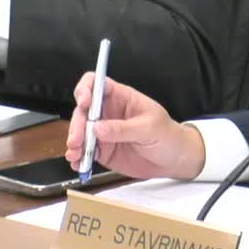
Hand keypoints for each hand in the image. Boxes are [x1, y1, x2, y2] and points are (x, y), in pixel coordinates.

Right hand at [64, 73, 205, 179]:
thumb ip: (124, 128)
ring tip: (75, 155)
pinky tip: (77, 164)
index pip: (97, 84)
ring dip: (74, 143)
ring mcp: (104, 132)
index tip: (84, 103)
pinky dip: (77, 158)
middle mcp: (109, 112)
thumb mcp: (150, 129)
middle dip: (77, 124)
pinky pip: (84, 152)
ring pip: (80, 132)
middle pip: (83, 111)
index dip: (86, 89)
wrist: (174, 160)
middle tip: (78, 141)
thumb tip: (97, 128)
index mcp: (123, 98)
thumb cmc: (167, 136)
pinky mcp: (102, 150)